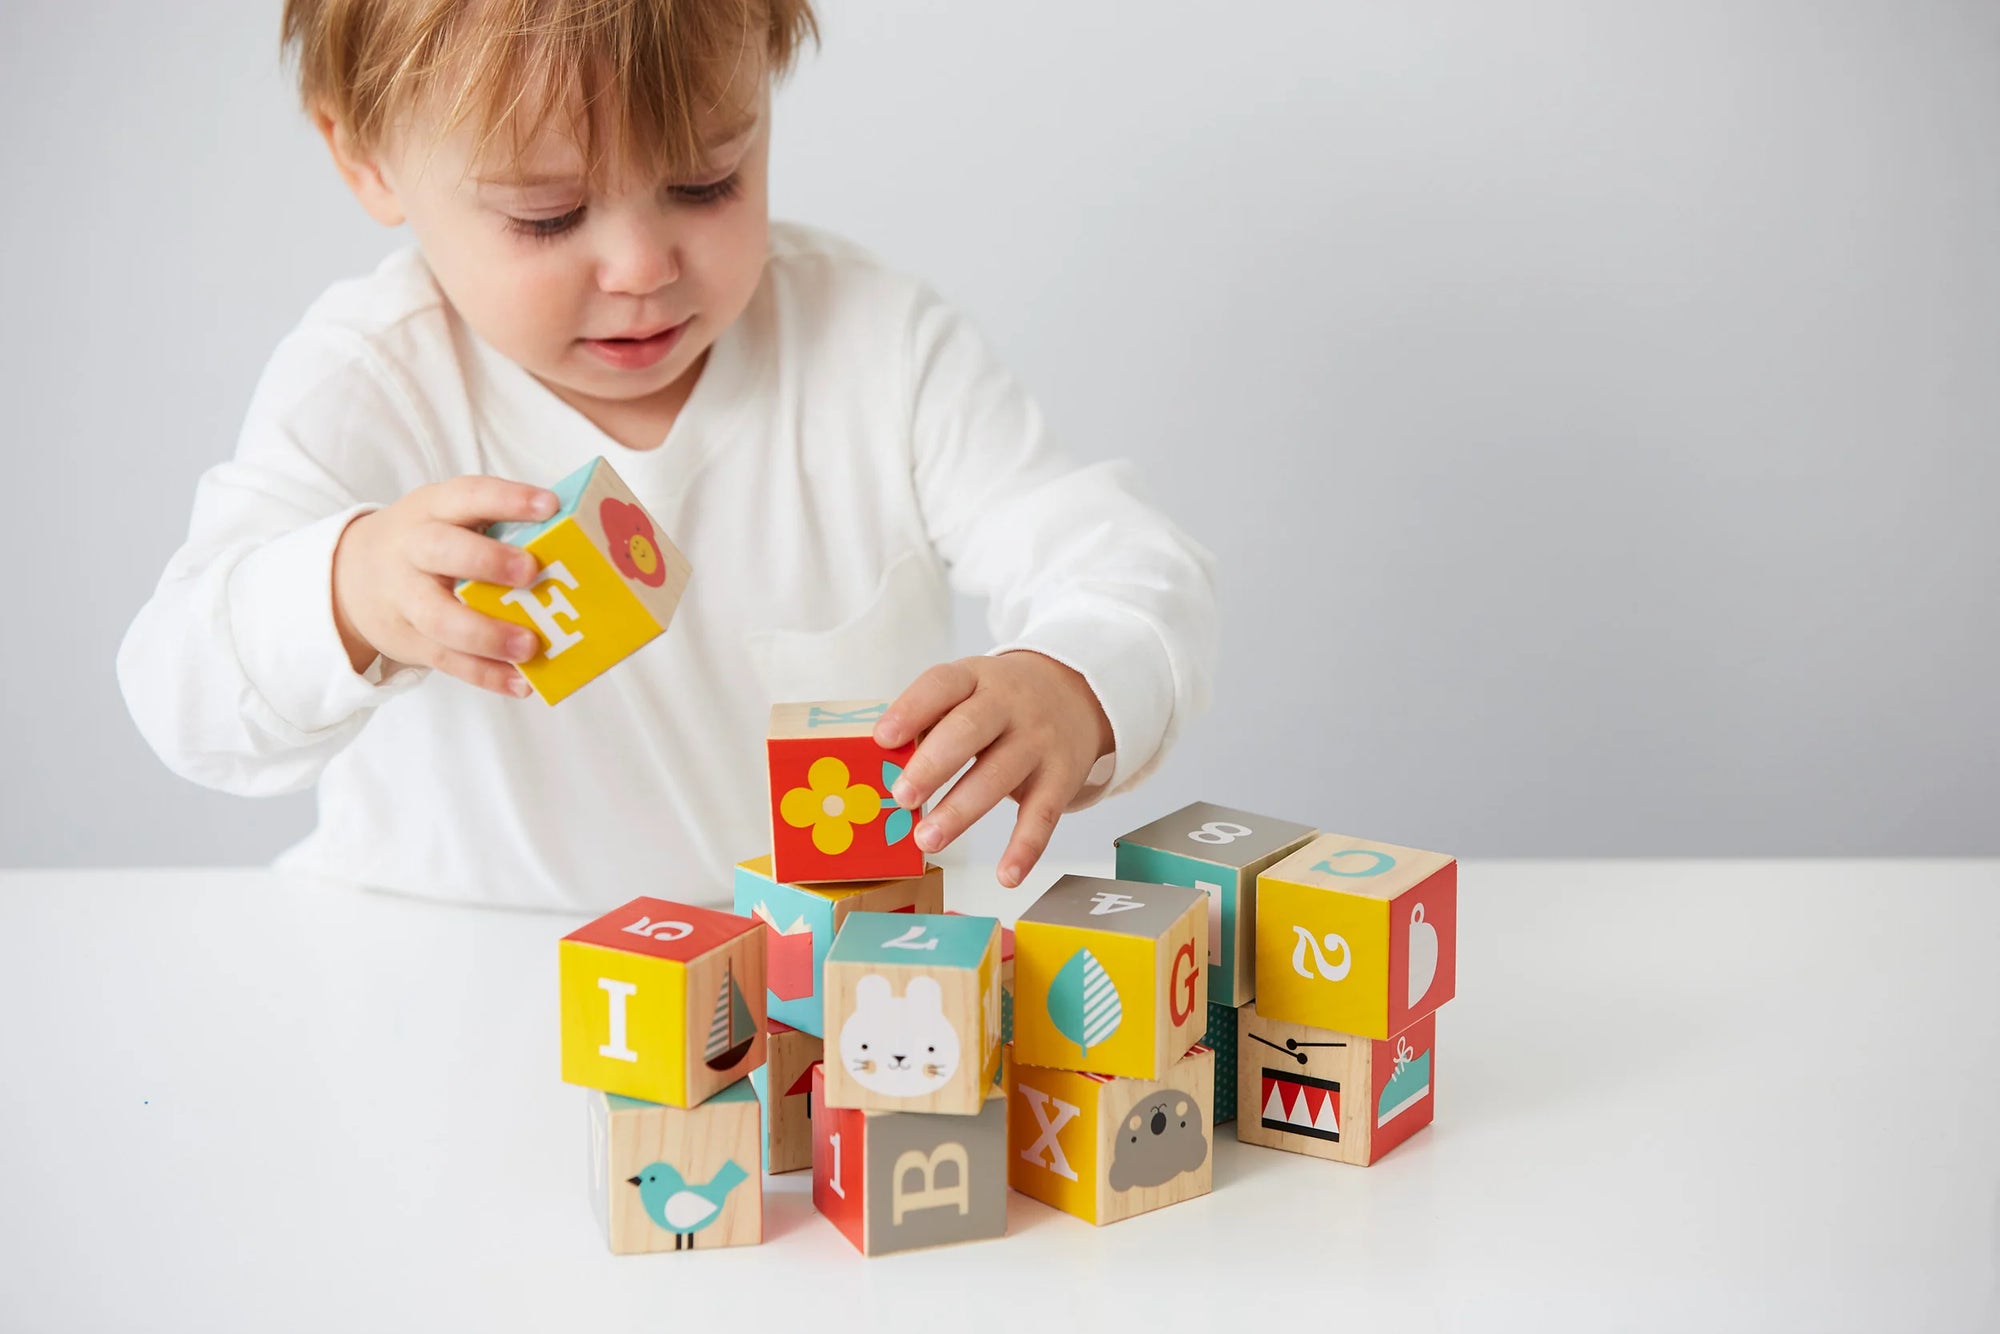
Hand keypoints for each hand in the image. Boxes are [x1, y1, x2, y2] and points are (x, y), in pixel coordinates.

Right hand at [331, 476, 559, 695]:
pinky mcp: (411, 641)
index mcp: (433, 509)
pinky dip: (487, 674)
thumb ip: (496, 525)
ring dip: (487, 633)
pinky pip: (448, 660)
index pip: (468, 495)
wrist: (350, 578)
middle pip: (442, 551)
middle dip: (487, 561)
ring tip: (530, 646)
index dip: (508, 499)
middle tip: (530, 572)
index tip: (550, 505)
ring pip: (440, 617)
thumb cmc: (427, 543)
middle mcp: (414, 550)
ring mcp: (407, 598)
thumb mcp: (447, 518)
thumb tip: (573, 541)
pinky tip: (522, 682)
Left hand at [873, 652, 1113, 888]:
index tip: (882, 739)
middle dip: (933, 765)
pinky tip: (1006, 875)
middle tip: (902, 796)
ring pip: (998, 776)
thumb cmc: (1001, 701)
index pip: (941, 685)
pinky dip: (1025, 848)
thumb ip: (930, 720)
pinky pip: (1043, 815)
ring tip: (927, 839)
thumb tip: (882, 767)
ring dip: (961, 811)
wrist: (1076, 694)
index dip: (910, 710)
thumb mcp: (969, 690)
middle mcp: (1010, 705)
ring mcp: (1038, 741)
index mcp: (976, 678)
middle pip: (969, 730)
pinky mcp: (1061, 777)